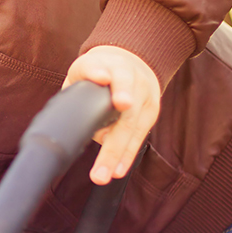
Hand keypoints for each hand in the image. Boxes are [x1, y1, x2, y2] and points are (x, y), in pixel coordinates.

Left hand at [62, 45, 160, 184]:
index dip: (117, 88)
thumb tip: (79, 116)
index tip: (120, 102)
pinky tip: (118, 169)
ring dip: (120, 155)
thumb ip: (81, 86)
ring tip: (107, 174)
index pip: (113, 75)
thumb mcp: (84, 67)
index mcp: (113, 66)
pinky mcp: (151, 112)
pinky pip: (139, 136)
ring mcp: (145, 97)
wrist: (133, 58)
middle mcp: (133, 81)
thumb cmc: (100, 68)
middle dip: (114, 143)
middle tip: (100, 168)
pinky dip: (127, 154)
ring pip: (133, 129)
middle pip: (126, 114)